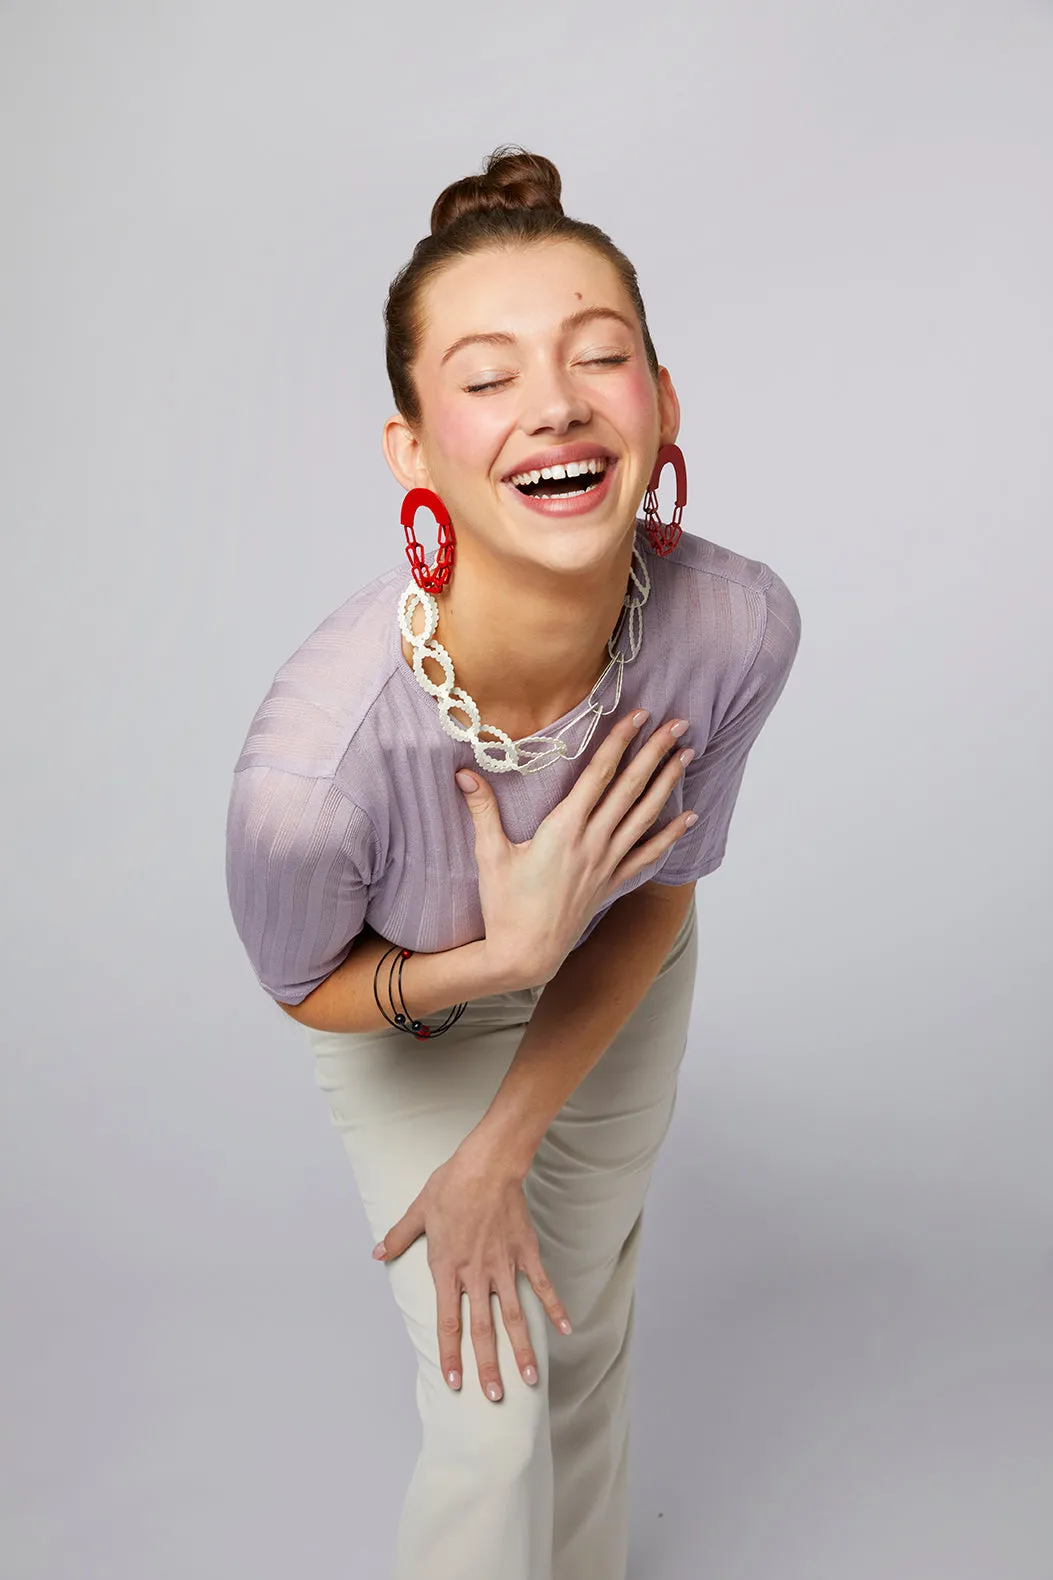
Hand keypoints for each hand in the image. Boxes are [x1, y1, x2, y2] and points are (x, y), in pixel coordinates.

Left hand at [372, 1138, 571, 1401]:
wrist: (488, 1164)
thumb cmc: (451, 1185)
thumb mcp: (418, 1210)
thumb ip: (398, 1237)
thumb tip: (377, 1253)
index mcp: (448, 1268)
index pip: (448, 1323)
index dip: (450, 1355)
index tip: (454, 1382)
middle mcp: (476, 1274)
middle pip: (483, 1330)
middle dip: (488, 1367)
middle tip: (494, 1397)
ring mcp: (504, 1266)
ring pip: (514, 1316)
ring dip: (521, 1349)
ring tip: (529, 1379)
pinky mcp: (526, 1253)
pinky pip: (542, 1286)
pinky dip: (555, 1308)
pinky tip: (565, 1330)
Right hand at [456, 709, 694, 985]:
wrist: (525, 955)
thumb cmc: (504, 907)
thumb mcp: (489, 855)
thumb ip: (482, 810)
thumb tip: (463, 772)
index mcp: (563, 829)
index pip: (598, 775)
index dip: (619, 742)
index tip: (637, 716)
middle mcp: (592, 843)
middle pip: (630, 788)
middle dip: (655, 752)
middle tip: (679, 724)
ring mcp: (606, 864)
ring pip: (644, 815)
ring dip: (667, 784)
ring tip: (687, 756)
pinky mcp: (610, 883)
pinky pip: (647, 855)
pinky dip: (669, 835)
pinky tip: (688, 817)